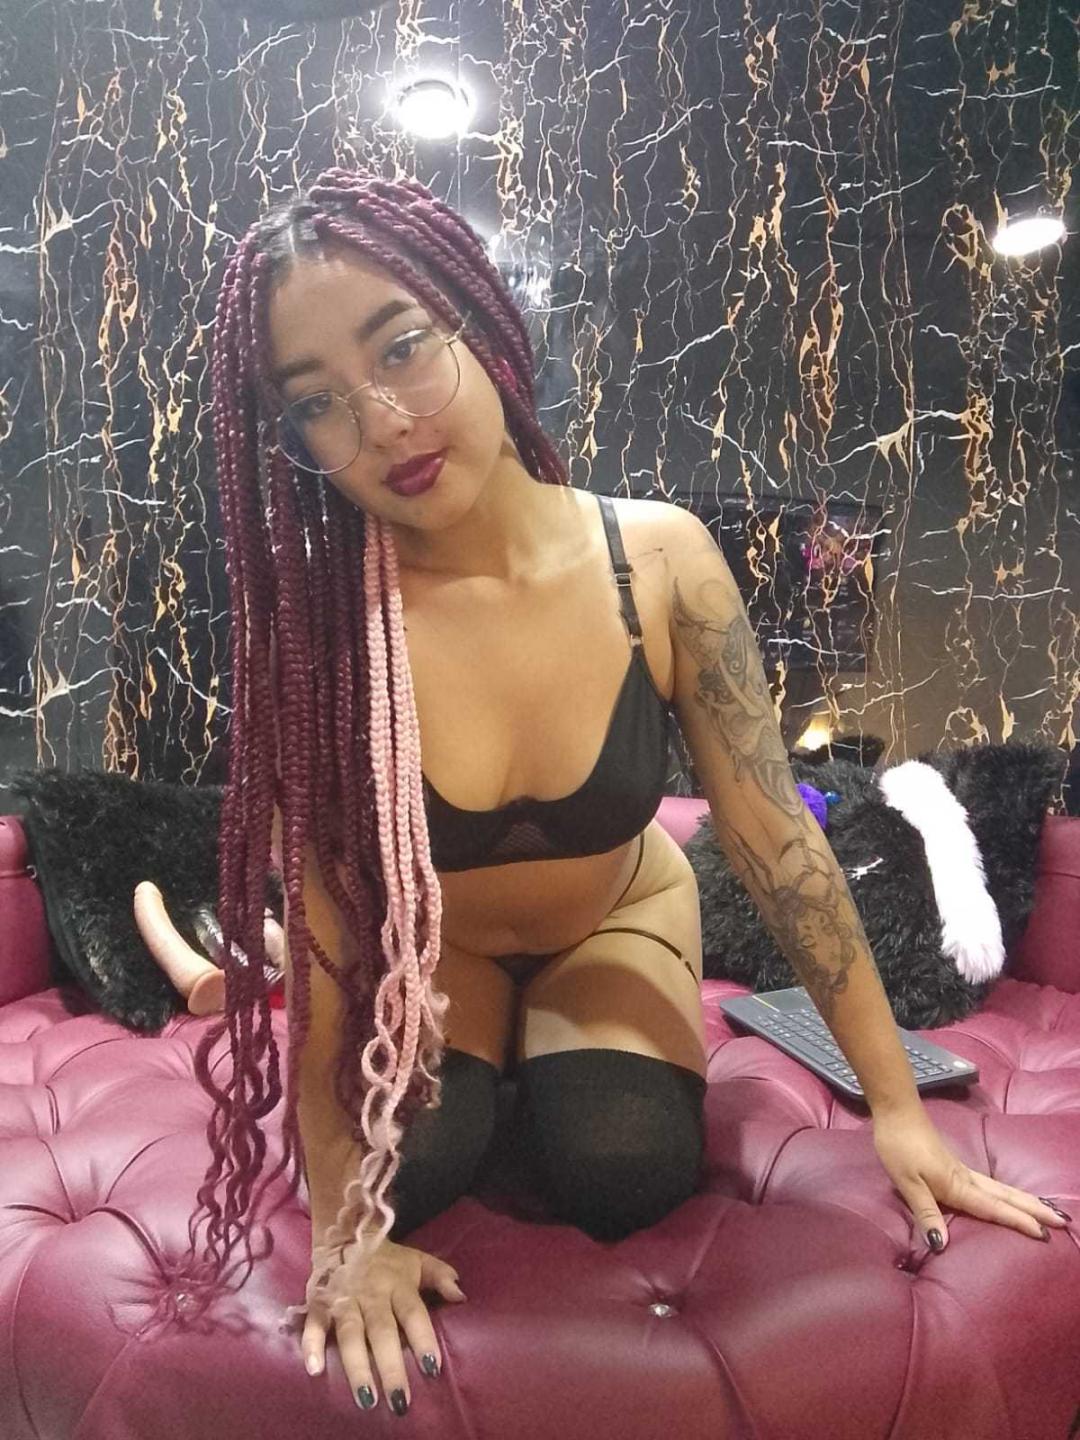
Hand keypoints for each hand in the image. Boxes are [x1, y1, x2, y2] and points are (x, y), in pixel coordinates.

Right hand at [300, 1237, 466, 1414]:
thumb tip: (461, 1296)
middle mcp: (371, 1294)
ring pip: (350, 1334)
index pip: (413, 1312)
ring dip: (357, 1366)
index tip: (432, 1368)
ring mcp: (344, 1299)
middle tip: (400, 1401)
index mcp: (398, 1284)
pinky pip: (313, 1324)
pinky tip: (315, 1370)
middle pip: (382, 1331)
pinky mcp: (319, 1302)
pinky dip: (312, 1345)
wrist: (344, 1233)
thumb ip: (441, 1276)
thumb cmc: (388, 1259)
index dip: (423, 1338)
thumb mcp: (418, 1260)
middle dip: (391, 1366)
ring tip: (366, 1398)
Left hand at [871, 1101, 1071, 1250]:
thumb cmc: (899, 1147)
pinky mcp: (954, 1166)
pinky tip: (1005, 1196)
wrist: (896, 1112)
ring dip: (1023, 1200)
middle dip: (1033, 1209)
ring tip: (1044, 1210)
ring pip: (1000, 1188)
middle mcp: (965, 1178)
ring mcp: (962, 1170)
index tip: (1044, 1233)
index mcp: (957, 1185)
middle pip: (1006, 1196)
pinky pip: (988, 1185)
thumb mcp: (907, 1183)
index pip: (994, 1208)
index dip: (1018, 1221)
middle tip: (1061, 1220)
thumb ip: (926, 1212)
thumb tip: (942, 1244)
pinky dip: (1005, 1193)